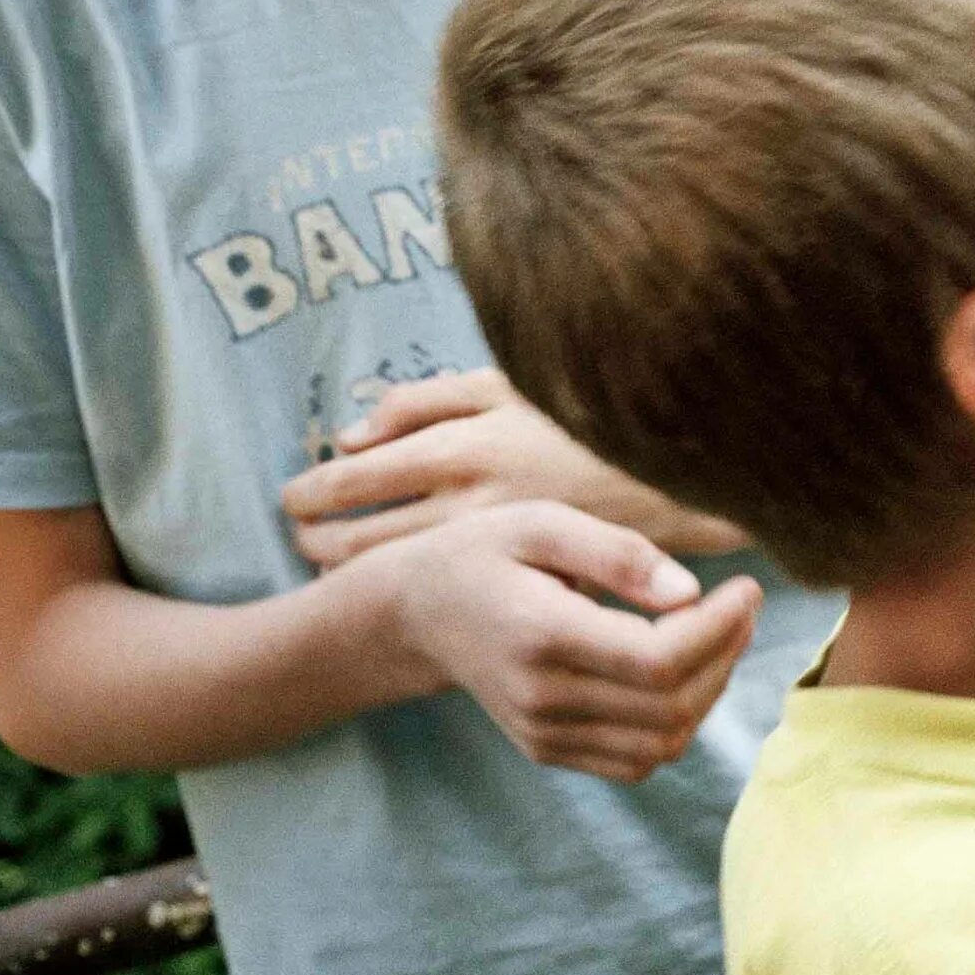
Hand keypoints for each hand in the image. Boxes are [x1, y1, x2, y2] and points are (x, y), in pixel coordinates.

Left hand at [283, 368, 750, 566]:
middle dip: (315, 540)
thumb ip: (424, 402)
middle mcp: (469, 502)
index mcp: (461, 445)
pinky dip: (403, 588)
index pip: (355, 477)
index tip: (292, 498)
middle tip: (298, 539)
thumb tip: (351, 434)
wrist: (682, 466)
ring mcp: (493, 548)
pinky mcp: (520, 580)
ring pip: (392, 571)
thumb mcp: (505, 384)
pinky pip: (442, 589)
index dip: (311, 492)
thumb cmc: (589, 411)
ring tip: (328, 564)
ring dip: (348, 569)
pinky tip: (394, 585)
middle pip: (358, 536)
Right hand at [347, 500, 764, 781]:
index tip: (747, 588)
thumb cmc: (484, 552)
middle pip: (671, 706)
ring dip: (709, 693)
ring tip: (720, 636)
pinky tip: (682, 672)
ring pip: (662, 743)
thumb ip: (619, 553)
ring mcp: (543, 734)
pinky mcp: (549, 750)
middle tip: (742, 608)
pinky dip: (676, 723)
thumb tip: (689, 592)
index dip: (720, 629)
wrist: (416, 612)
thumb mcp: (542, 523)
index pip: (658, 660)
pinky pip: (637, 760)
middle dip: (726, 656)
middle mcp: (542, 697)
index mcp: (541, 635)